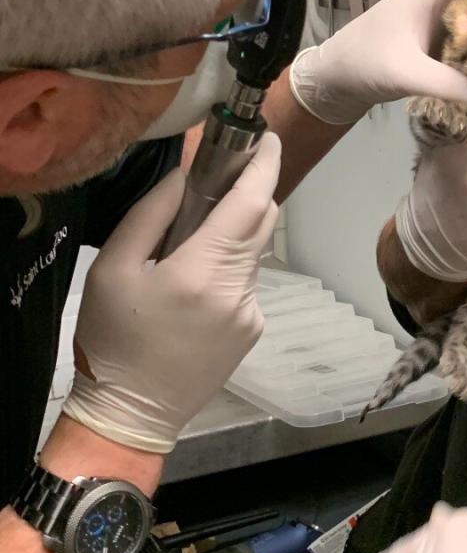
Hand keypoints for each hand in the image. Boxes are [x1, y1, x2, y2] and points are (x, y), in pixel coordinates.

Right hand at [62, 133, 281, 453]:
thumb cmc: (113, 339)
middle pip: (262, 222)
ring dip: (230, 237)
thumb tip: (185, 176)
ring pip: (252, 252)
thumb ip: (151, 214)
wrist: (132, 414)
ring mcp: (251, 312)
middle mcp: (238, 290)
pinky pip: (246, 282)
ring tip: (182, 254)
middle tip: (216, 181)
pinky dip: (227, 270)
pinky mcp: (253, 330)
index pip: (251, 202)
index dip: (265, 164)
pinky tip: (190, 294)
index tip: (268, 138)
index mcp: (203, 271)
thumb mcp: (113, 268)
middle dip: (249, 193)